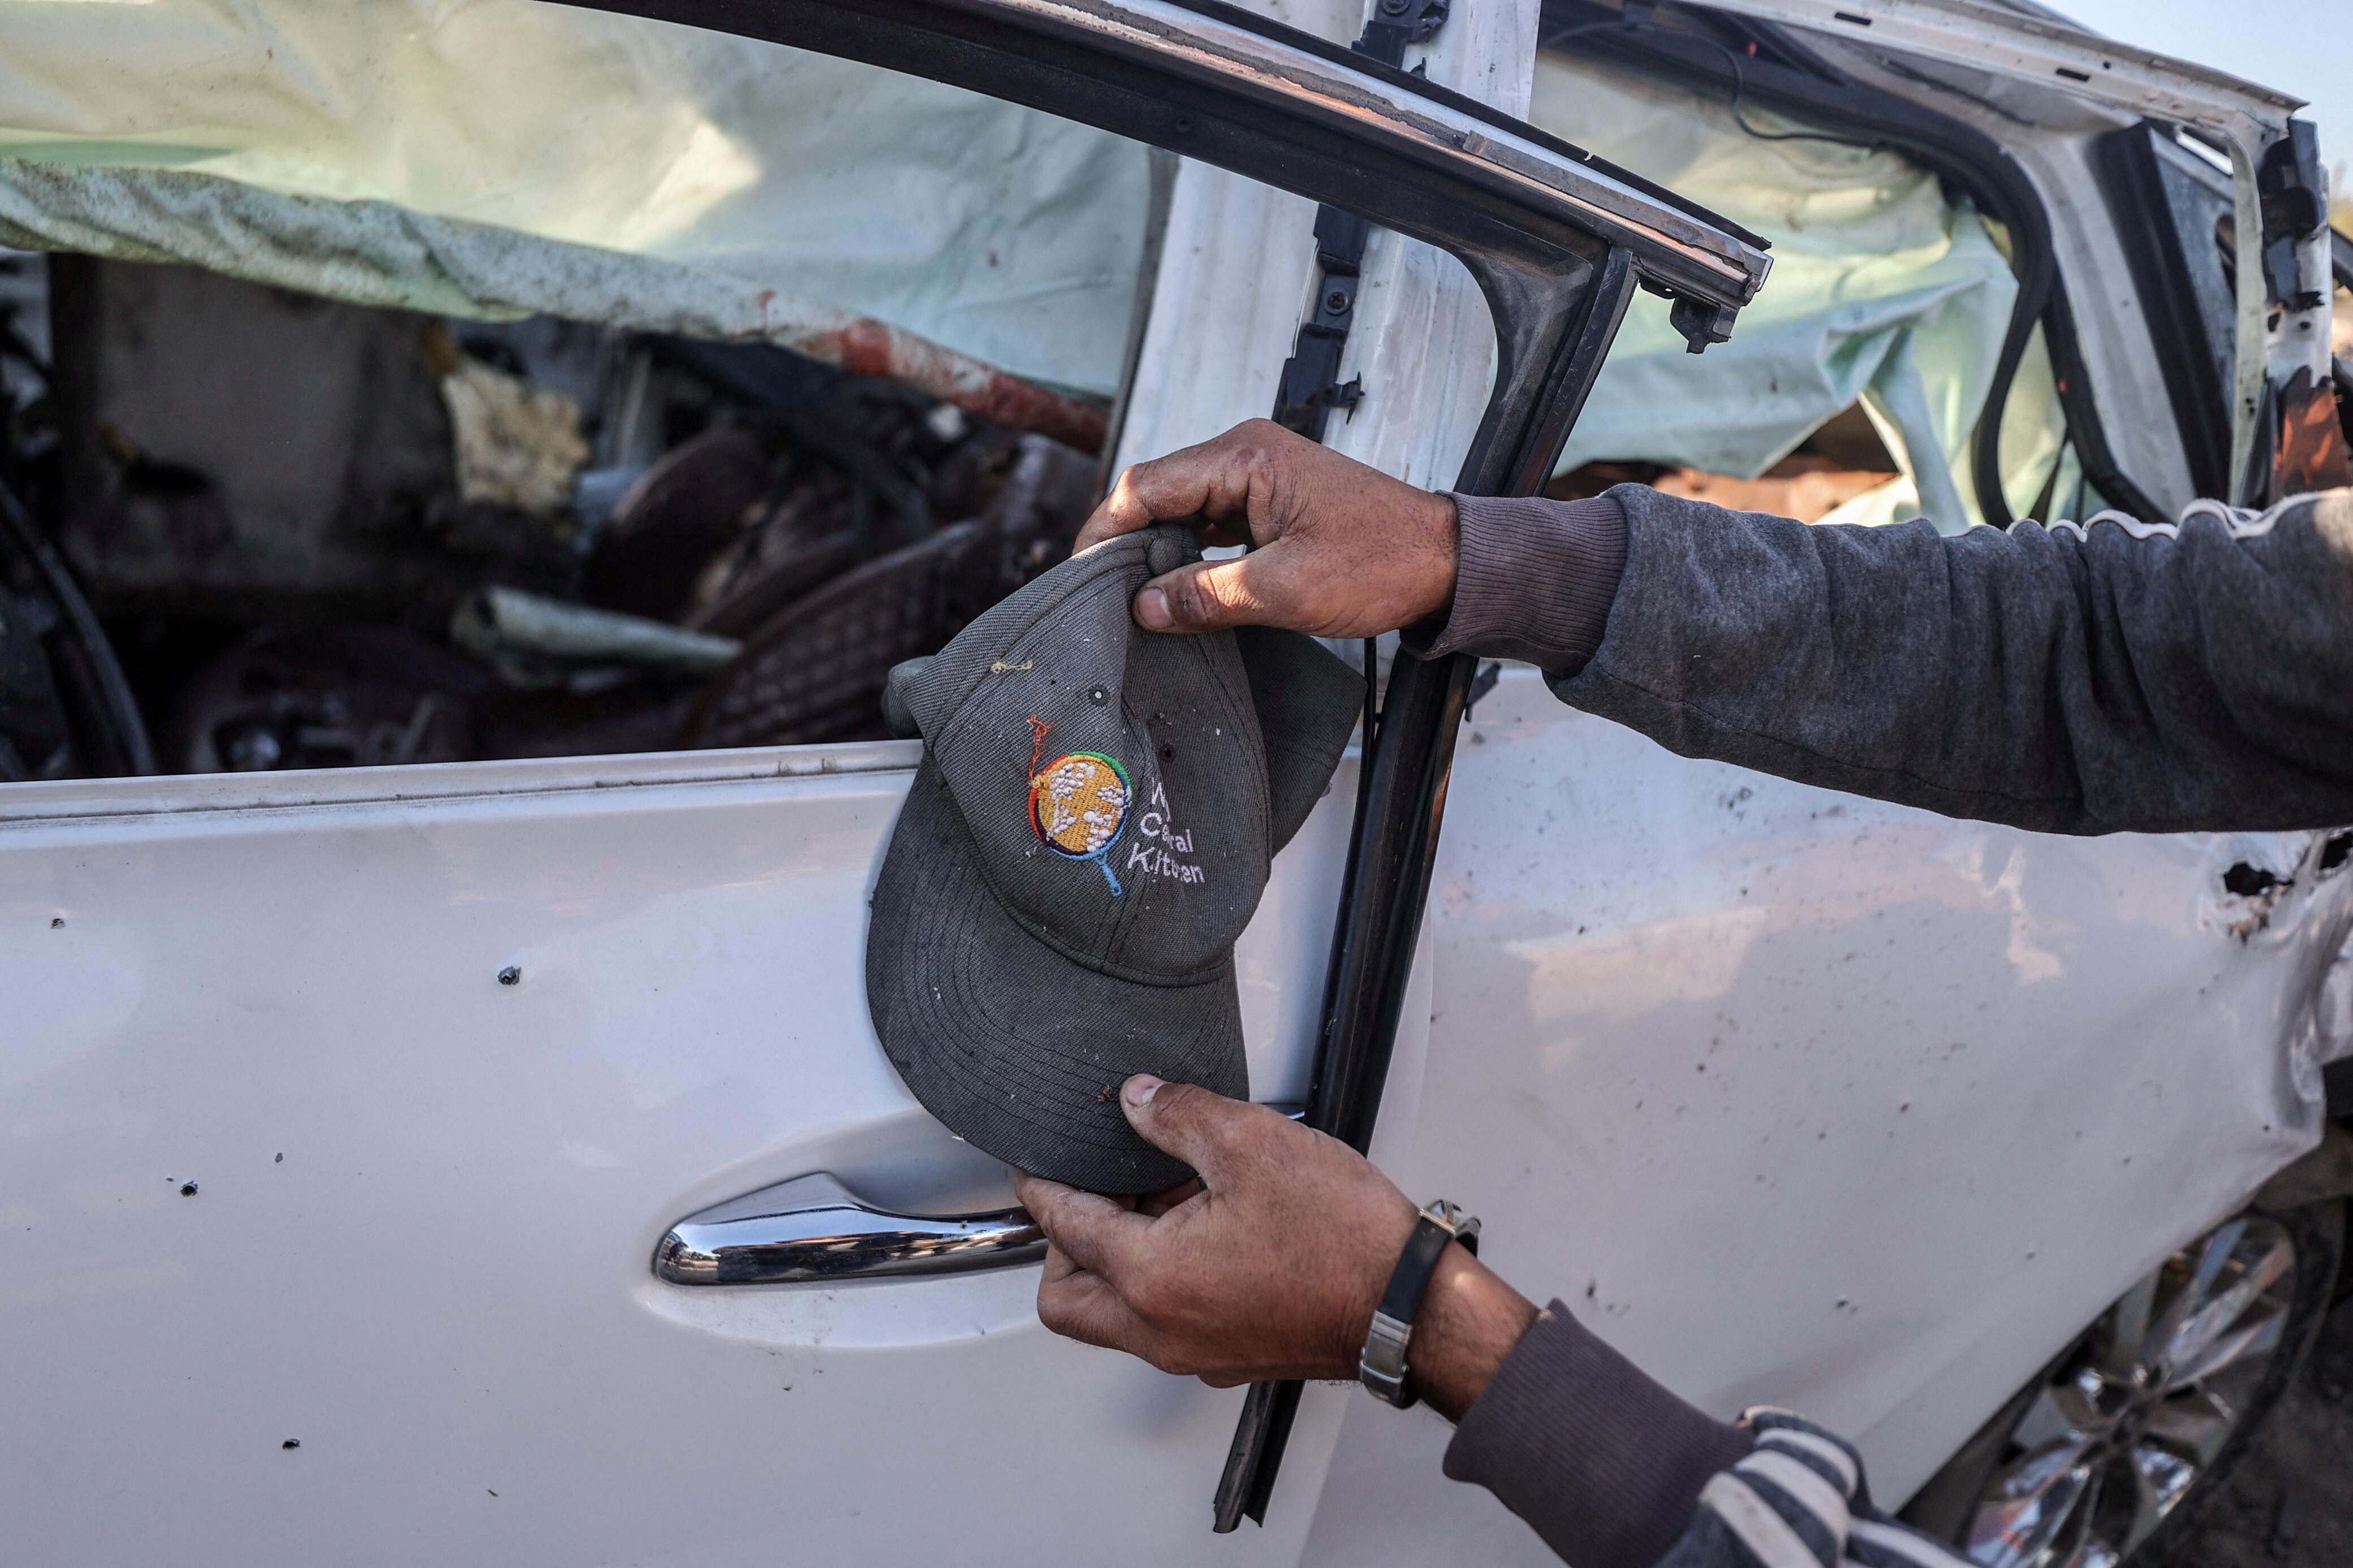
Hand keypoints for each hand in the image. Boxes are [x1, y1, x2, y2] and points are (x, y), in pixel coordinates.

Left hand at [1014, 1076, 1538, 1419]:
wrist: (1412, 1306)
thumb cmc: (1346, 1239)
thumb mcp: (1254, 1143)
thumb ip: (1179, 1115)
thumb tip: (1138, 1100)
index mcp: (1153, 1280)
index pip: (1065, 1229)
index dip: (1044, 1187)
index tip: (1038, 1166)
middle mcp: (1162, 1331)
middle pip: (1067, 1299)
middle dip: (1064, 1243)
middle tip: (1095, 1192)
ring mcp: (1196, 1354)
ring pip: (1115, 1316)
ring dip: (1117, 1261)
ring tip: (1161, 1200)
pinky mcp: (1230, 1356)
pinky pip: (1163, 1324)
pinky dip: (1159, 1281)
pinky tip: (1200, 1230)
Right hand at [1075, 420, 1459, 638]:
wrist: (1445, 561)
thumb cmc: (1382, 563)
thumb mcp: (1283, 590)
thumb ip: (1205, 597)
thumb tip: (1144, 607)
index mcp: (1246, 456)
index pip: (1145, 484)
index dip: (1105, 530)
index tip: (1084, 575)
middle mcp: (1247, 451)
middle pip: (1157, 491)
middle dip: (1127, 542)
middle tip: (1103, 595)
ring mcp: (1259, 473)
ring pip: (1182, 507)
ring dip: (1159, 549)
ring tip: (1136, 598)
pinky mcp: (1271, 497)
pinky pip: (1211, 519)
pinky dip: (1190, 551)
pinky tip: (1179, 588)